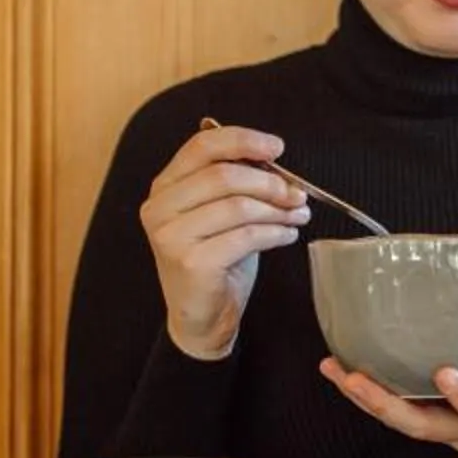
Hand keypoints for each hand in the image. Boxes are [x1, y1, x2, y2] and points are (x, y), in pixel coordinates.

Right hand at [140, 125, 310, 358]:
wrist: (200, 318)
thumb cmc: (215, 260)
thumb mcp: (220, 213)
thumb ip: (235, 183)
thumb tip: (274, 160)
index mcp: (165, 187)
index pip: (202, 146)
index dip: (243, 140)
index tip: (277, 147)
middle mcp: (160, 208)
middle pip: (224, 175)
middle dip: (270, 182)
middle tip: (297, 194)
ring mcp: (171, 237)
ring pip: (238, 206)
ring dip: (278, 210)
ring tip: (297, 216)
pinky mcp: (191, 263)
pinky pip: (246, 237)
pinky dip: (275, 233)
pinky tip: (287, 236)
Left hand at [319, 329, 457, 457]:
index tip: (444, 373)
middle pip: (423, 426)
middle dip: (384, 404)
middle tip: (350, 376)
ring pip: (407, 423)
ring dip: (368, 400)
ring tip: (334, 368)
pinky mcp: (448, 426)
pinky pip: (407, 415)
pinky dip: (376, 398)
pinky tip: (349, 372)